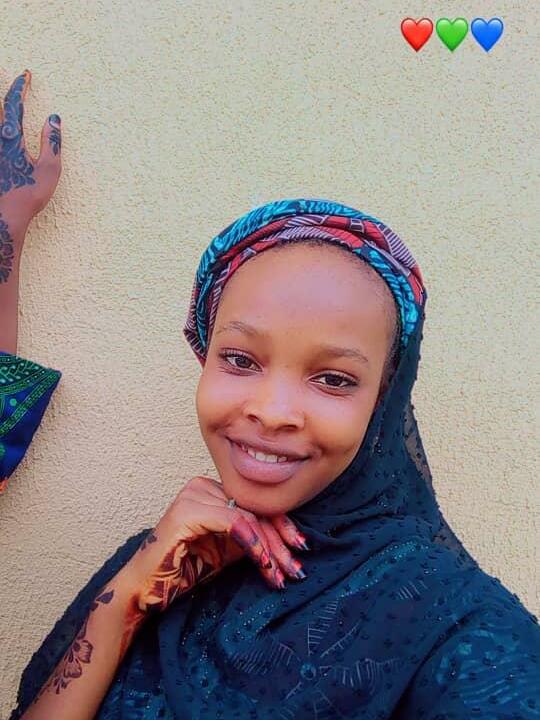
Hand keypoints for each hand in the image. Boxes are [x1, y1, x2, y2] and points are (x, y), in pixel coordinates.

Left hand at [0, 69, 61, 270]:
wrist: (4, 217)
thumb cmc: (28, 196)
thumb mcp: (49, 170)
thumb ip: (52, 142)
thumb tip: (54, 119)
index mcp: (10, 138)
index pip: (14, 104)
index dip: (20, 87)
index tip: (25, 74)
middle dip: (4, 94)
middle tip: (6, 77)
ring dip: (1, 111)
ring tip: (6, 103)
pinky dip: (1, 128)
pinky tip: (4, 129)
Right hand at [120, 476, 309, 616]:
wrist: (147, 590)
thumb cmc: (186, 570)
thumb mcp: (229, 550)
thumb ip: (253, 536)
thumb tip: (291, 540)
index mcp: (212, 490)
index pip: (256, 503)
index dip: (282, 526)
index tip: (300, 549)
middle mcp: (203, 485)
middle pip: (255, 509)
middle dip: (279, 541)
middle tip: (295, 570)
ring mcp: (194, 494)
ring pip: (248, 516)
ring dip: (269, 548)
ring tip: (279, 574)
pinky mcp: (188, 511)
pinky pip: (233, 522)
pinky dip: (252, 543)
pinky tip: (263, 563)